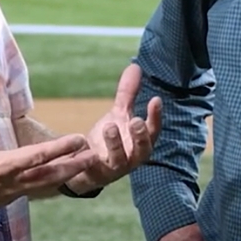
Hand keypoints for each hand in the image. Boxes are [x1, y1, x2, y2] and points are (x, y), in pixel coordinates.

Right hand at [0, 85, 96, 221]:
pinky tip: (58, 179)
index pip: (36, 156)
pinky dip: (47, 185)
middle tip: (95, 156)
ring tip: (84, 167)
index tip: (79, 140)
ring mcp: (6, 196)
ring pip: (42, 187)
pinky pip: (31, 192)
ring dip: (63, 176)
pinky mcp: (2, 202)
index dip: (60, 148)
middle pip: (48, 176)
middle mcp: (7, 185)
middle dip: (72, 166)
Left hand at [67, 63, 161, 193]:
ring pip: (118, 160)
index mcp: (140, 142)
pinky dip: (89, 157)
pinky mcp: (95, 174)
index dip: (156, 116)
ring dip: (115, 144)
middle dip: (140, 136)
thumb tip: (135, 66)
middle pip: (142, 150)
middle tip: (135, 120)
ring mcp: (114, 168)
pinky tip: (84, 143)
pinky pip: (93, 167)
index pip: (153, 130)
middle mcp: (131, 158)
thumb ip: (128, 94)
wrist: (86, 164)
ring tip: (109, 126)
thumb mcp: (118, 114)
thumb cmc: (109, 139)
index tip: (155, 100)